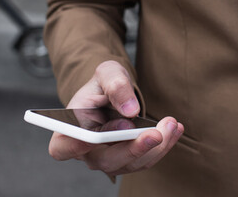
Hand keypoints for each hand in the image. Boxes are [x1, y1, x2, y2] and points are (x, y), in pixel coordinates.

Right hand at [48, 60, 184, 175]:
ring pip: (131, 163)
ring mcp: (108, 159)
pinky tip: (175, 129)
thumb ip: (115, 86)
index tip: (92, 138)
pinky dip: (163, 146)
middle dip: (133, 149)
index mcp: (69, 130)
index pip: (62, 147)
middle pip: (105, 160)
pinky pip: (146, 159)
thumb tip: (130, 110)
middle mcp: (86, 151)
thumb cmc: (104, 84)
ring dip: (155, 147)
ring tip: (171, 124)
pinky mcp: (128, 161)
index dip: (74, 146)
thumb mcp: (107, 73)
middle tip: (155, 134)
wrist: (115, 92)